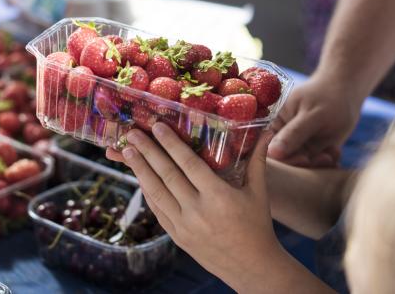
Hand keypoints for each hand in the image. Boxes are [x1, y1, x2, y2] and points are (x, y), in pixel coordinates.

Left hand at [106, 123, 282, 284]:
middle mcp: (198, 211)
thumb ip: (257, 160)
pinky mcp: (177, 237)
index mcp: (218, 197)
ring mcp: (184, 226)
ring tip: (128, 151)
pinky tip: (140, 177)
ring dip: (140, 170)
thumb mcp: (259, 192)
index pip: (189, 164)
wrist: (252, 267)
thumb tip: (267, 130)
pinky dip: (147, 192)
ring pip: (156, 193)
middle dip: (148, 152)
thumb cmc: (258, 225)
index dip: (171, 144)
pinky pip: (157, 210)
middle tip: (134, 133)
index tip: (158, 127)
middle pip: (167, 175)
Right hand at [268, 72, 361, 166]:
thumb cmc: (327, 97)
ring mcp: (297, 146)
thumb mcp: (312, 115)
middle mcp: (282, 138)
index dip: (284, 159)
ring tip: (334, 152)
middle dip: (306, 164)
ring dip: (319, 164)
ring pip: (303, 167)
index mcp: (274, 125)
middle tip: (326, 158)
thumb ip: (294, 133)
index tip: (305, 159)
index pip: (269, 150)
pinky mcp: (311, 152)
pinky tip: (336, 151)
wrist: (345, 91)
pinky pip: (315, 165)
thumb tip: (272, 153)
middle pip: (286, 162)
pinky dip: (326, 162)